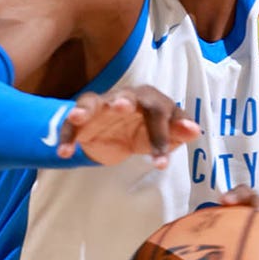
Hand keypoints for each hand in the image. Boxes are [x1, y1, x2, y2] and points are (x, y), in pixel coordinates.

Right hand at [59, 86, 200, 167]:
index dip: (161, 135)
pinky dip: (67, 136)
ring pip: (93, 102)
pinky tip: (64, 152)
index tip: (161, 163)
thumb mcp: (166, 134)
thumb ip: (179, 132)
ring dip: (85, 109)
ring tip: (76, 118)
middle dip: (123, 101)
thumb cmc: (149, 129)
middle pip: (127, 96)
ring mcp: (103, 105)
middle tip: (121, 107)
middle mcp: (127, 97)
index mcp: (152, 99)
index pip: (160, 112)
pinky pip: (72, 125)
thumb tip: (194, 130)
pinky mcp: (83, 119)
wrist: (121, 133)